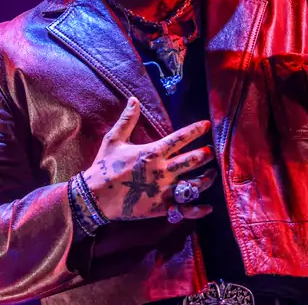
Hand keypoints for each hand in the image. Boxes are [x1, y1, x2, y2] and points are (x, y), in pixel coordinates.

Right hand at [83, 98, 216, 221]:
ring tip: (213, 174)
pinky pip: (183, 209)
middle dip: (205, 155)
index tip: (207, 125)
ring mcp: (162, 190)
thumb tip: (133, 99)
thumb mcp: (114, 140)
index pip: (179, 138)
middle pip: (191, 161)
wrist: (95, 197)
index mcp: (152, 152)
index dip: (195, 130)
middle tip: (212, 152)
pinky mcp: (160, 208)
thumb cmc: (104, 167)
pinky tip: (208, 207)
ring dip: (206, 179)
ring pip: (192, 185)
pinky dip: (198, 209)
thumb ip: (127, 120)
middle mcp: (161, 171)